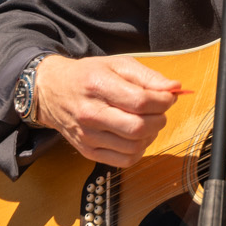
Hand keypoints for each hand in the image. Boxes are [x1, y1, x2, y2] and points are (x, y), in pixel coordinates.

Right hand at [32, 55, 186, 166]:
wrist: (51, 91)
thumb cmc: (87, 75)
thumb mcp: (117, 64)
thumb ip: (147, 76)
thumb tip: (174, 88)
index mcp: (98, 86)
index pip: (141, 101)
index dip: (163, 101)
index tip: (168, 97)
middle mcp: (90, 114)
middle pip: (139, 128)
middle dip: (160, 119)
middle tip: (159, 111)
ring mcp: (88, 136)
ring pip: (134, 147)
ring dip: (151, 135)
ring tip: (147, 122)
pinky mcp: (87, 151)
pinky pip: (124, 160)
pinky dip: (138, 150)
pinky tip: (135, 136)